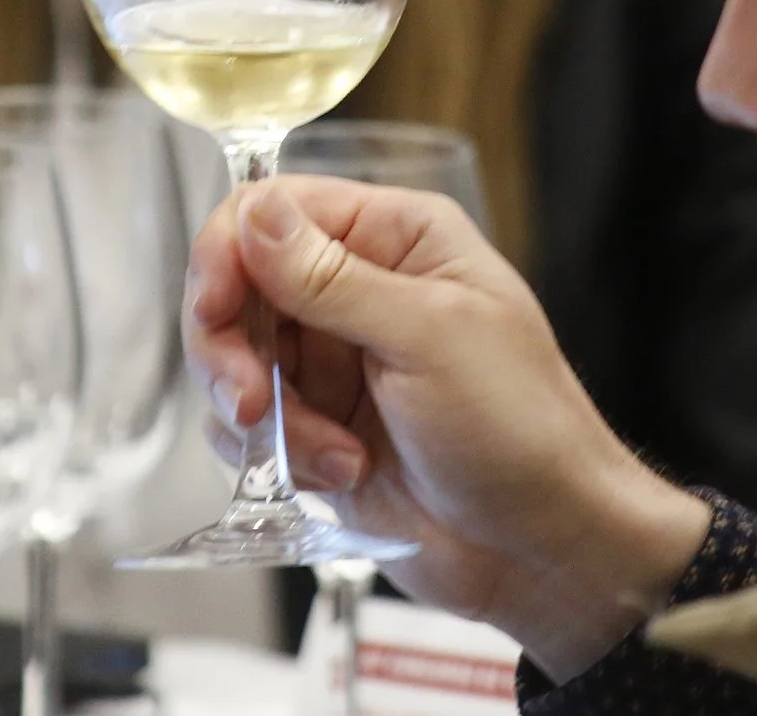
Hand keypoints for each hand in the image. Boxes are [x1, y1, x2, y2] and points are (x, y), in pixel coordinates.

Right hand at [186, 177, 711, 679]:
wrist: (542, 548)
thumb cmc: (521, 429)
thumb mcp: (427, 338)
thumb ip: (331, 278)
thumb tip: (256, 213)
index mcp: (397, 238)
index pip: (275, 209)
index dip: (229, 253)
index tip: (214, 308)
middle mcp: (360, 288)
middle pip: (239, 286)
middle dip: (233, 350)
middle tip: (249, 402)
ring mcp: (337, 360)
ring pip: (237, 361)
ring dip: (266, 416)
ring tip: (330, 454)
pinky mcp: (320, 426)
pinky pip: (250, 425)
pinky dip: (280, 454)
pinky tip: (341, 474)